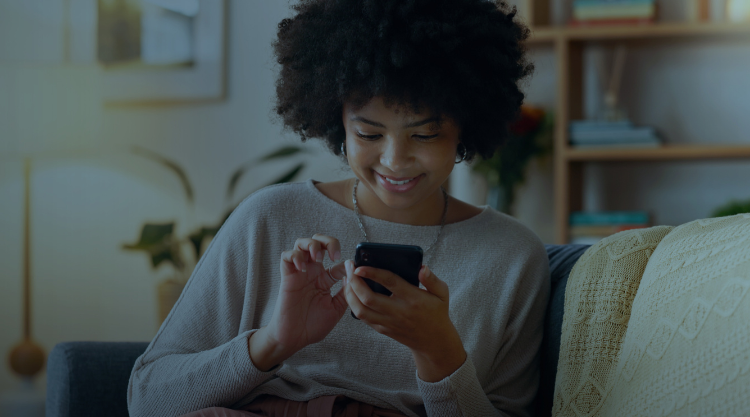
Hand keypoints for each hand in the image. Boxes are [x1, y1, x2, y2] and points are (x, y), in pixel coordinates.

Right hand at [249, 235, 346, 370]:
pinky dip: (295, 256)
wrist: (294, 338)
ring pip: (301, 243)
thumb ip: (345, 292)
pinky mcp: (287, 277)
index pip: (338, 261)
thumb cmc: (312, 326)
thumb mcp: (336, 309)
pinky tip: (303, 267)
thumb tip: (353, 274)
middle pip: (318, 242)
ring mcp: (299, 273)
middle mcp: (312, 272)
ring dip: (311, 245)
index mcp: (325, 280)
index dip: (347, 263)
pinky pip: (286, 256)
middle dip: (328, 242)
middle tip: (334, 255)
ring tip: (318, 258)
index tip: (352, 272)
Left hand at [343, 261, 466, 381]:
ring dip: (349, 294)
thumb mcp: (442, 294)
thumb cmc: (437, 313)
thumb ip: (432, 280)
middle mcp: (399, 311)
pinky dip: (353, 304)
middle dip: (354, 281)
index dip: (372, 273)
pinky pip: (363, 317)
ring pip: (361, 310)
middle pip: (368, 298)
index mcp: (413, 299)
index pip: (390, 283)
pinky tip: (351, 292)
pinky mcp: (382, 329)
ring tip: (347, 279)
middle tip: (349, 267)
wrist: (433, 342)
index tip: (360, 266)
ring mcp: (388, 322)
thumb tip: (422, 268)